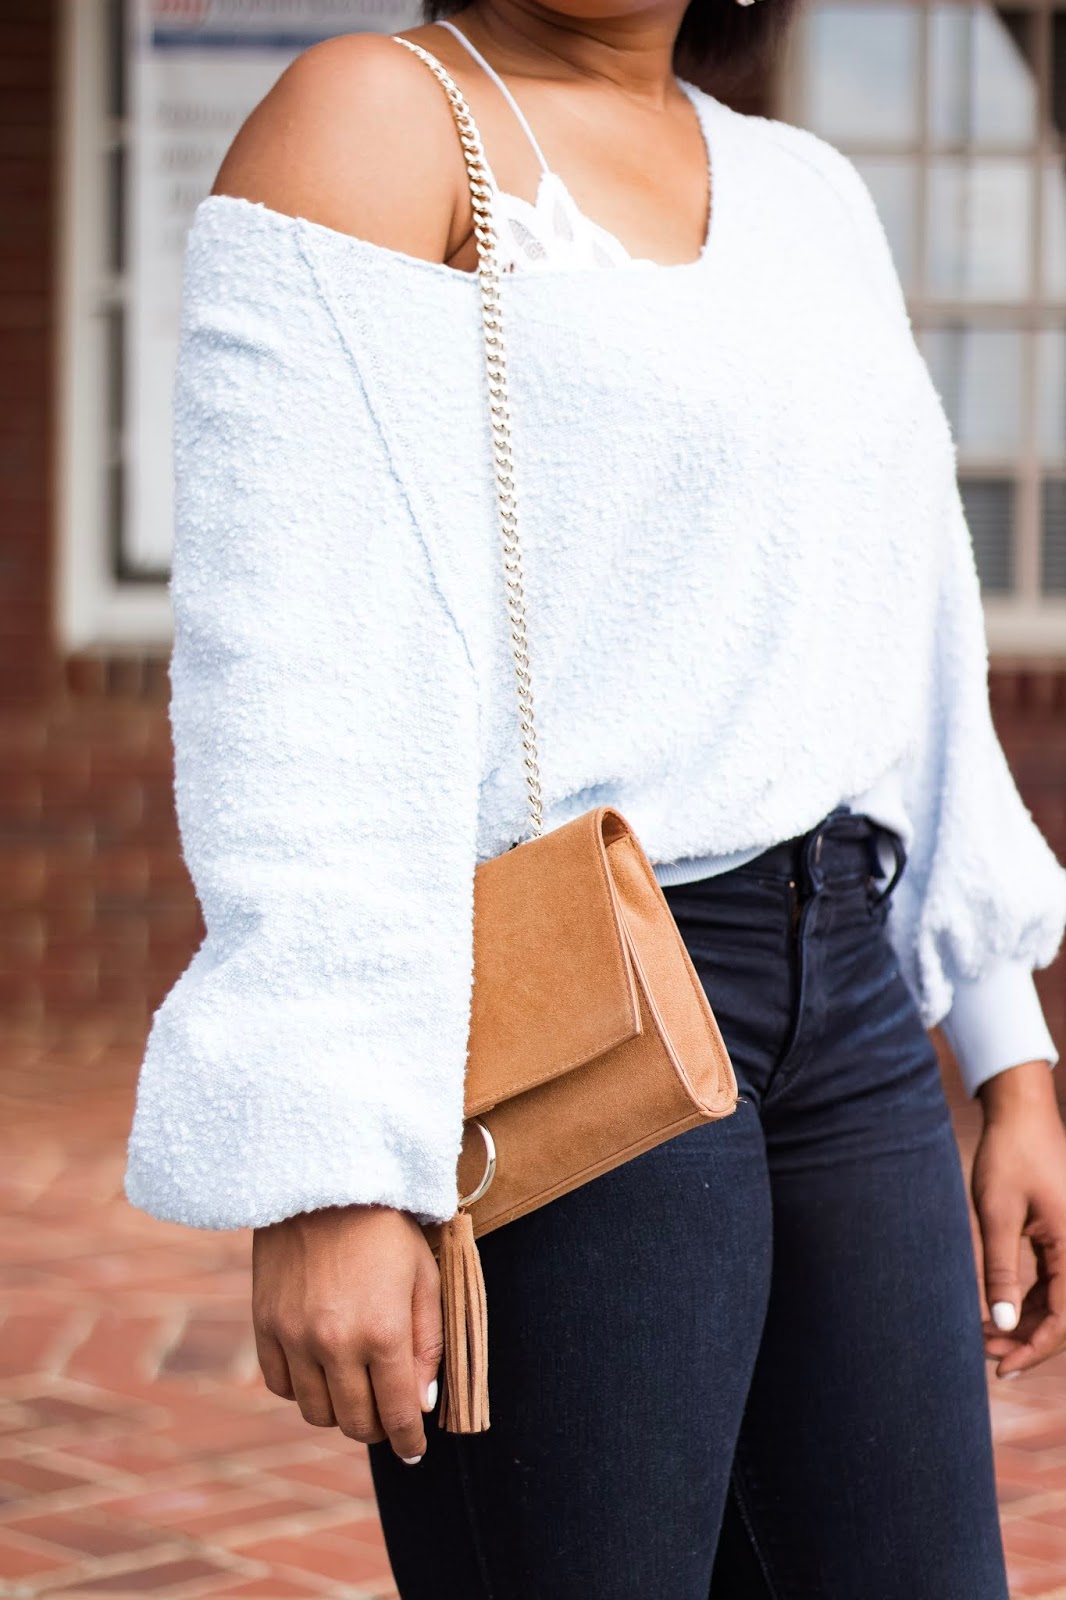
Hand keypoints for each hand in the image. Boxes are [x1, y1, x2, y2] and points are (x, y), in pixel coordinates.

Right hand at [252, 1204, 442, 1461]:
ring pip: (316, 1412)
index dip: (409, 1441)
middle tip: (389, 1415)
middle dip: (378, 1428)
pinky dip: (303, 1389)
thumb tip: (421, 1404)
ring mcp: (294, 1337)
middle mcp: (335, 1343)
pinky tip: (321, 1369)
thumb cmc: (385, 1226)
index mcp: (383, 1332)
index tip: (415, 1450)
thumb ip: (428, 1345)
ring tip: (356, 1390)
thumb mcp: (424, 1277)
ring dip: (340, 1411)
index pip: (396, 1414)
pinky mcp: (264, 1325)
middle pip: (355, 1423)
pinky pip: (281, 1385)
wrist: (323, 1179)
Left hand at [973, 1060, 1065, 1378]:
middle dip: (1026, 1340)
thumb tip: (1000, 1324)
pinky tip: (998, 1314)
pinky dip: (1027, 1302)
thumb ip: (1000, 1271)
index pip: (1063, 1320)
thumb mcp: (996, 1214)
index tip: (1001, 1367)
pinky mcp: (1061, 1237)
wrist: (1022, 1113)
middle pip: (1063, 1316)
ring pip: (1057, 1302)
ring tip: (985, 1338)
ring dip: (1025, 1323)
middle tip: (985, 1353)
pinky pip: (1052, 1283)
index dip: (1033, 1348)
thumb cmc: (1009, 1155)